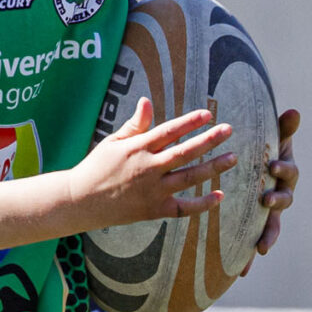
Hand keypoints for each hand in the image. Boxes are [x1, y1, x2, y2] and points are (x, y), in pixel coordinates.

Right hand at [67, 97, 235, 230]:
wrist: (79, 202)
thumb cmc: (97, 168)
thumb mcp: (113, 142)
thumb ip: (135, 125)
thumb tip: (147, 101)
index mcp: (137, 148)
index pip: (169, 131)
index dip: (190, 122)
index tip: (208, 114)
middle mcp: (147, 168)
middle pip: (185, 152)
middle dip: (209, 140)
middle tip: (229, 130)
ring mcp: (152, 191)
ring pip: (189, 178)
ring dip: (213, 167)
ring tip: (232, 157)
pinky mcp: (153, 210)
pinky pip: (183, 208)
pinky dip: (202, 204)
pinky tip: (219, 196)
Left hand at [250, 107, 300, 261]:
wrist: (253, 168)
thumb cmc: (263, 150)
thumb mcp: (273, 138)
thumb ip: (284, 128)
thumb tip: (294, 111)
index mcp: (283, 173)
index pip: (288, 171)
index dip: (282, 169)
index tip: (273, 165)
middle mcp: (280, 193)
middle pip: (283, 200)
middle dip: (277, 201)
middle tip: (268, 200)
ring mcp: (268, 212)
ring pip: (272, 226)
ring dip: (268, 235)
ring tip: (261, 246)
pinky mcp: (256, 225)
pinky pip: (253, 242)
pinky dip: (249, 257)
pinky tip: (242, 272)